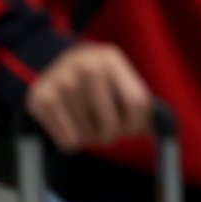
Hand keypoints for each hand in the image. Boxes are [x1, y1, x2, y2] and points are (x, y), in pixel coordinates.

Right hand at [25, 42, 152, 151]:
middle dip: (113, 135)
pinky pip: (68, 141)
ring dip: (92, 137)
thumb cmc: (99, 80)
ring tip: (88, 122)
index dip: (138, 124)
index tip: (132, 129)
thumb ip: (138, 100)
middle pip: (112, 124)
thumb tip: (160, 128)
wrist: (59, 65)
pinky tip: (72, 125)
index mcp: (112, 59)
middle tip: (108, 131)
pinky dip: (74, 143)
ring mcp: (61, 81)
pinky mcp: (41, 98)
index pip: (136, 103)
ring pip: (89, 135)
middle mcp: (86, 66)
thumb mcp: (120, 78)